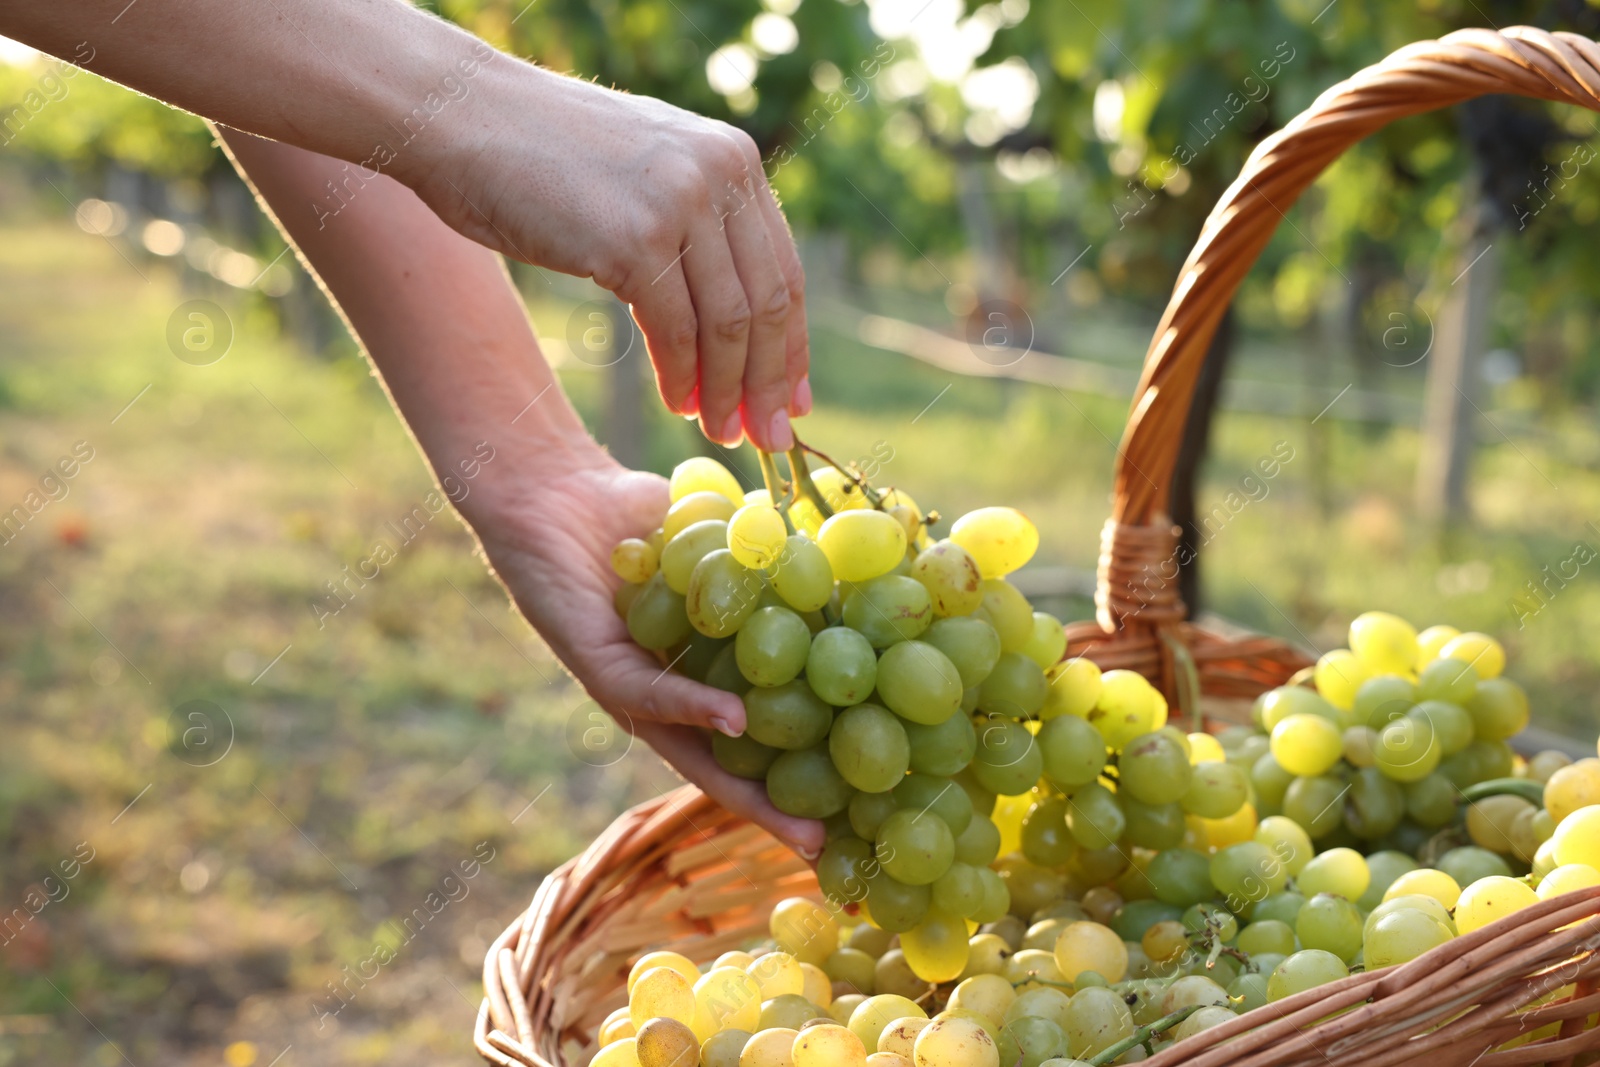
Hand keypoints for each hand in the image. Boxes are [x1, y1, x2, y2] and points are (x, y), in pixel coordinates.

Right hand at [409, 63, 810, 451]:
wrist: (461, 117)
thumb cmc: (543, 154)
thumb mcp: (647, 169)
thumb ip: (698, 218)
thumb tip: (739, 307)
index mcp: (732, 157)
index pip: (783, 269)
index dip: (791, 345)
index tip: (793, 399)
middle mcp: (718, 174)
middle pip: (768, 304)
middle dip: (769, 382)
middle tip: (768, 437)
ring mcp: (679, 205)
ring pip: (728, 325)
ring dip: (726, 390)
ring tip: (719, 430)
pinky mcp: (634, 241)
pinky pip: (676, 331)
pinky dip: (682, 378)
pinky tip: (679, 404)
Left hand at [472, 449, 824, 858]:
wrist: (555, 486)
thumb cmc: (639, 516)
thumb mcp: (721, 547)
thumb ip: (771, 569)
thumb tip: (852, 573)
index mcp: (697, 676)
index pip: (755, 736)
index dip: (799, 771)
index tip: (855, 805)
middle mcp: (664, 698)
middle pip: (726, 767)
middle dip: (776, 808)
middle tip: (828, 846)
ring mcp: (629, 691)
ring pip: (689, 754)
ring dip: (742, 787)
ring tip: (795, 817)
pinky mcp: (596, 669)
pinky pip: (650, 696)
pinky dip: (694, 708)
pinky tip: (735, 721)